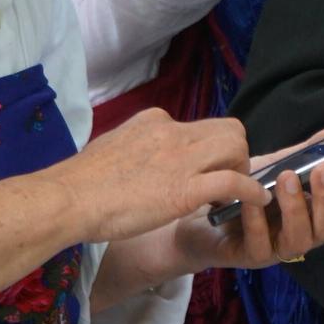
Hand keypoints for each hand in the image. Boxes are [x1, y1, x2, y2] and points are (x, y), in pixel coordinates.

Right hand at [52, 108, 273, 243]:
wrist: (67, 199)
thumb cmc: (81, 182)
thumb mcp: (113, 147)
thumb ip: (137, 146)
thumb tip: (146, 155)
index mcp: (154, 121)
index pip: (199, 126)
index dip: (208, 149)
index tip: (203, 171)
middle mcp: (173, 132)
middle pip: (229, 130)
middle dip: (236, 154)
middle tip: (227, 180)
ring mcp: (180, 159)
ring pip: (237, 147)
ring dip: (243, 170)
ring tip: (233, 193)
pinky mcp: (185, 189)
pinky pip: (234, 182)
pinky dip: (251, 191)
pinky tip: (256, 202)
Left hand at [171, 149, 323, 272]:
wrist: (197, 211)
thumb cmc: (243, 190)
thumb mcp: (275, 166)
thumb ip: (305, 153)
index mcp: (318, 210)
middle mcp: (305, 232)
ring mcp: (278, 248)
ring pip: (300, 240)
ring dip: (296, 208)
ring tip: (287, 178)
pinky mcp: (250, 257)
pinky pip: (260, 244)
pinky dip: (257, 221)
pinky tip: (251, 200)